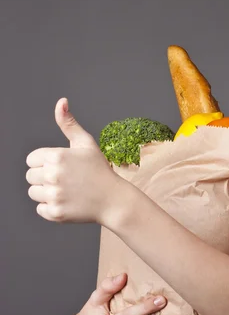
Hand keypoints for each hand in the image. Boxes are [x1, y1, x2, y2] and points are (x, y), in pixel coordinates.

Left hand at [26, 97, 125, 224]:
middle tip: (66, 179)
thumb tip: (61, 101)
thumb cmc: (99, 169)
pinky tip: (68, 202)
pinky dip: (52, 208)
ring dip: (46, 192)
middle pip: (30, 176)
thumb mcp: (85, 143)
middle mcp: (53, 175)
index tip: (62, 166)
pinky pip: (40, 209)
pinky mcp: (55, 213)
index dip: (45, 162)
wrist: (113, 199)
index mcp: (57, 156)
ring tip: (67, 190)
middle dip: (44, 177)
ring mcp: (54, 195)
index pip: (31, 160)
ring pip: (33, 193)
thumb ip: (68, 123)